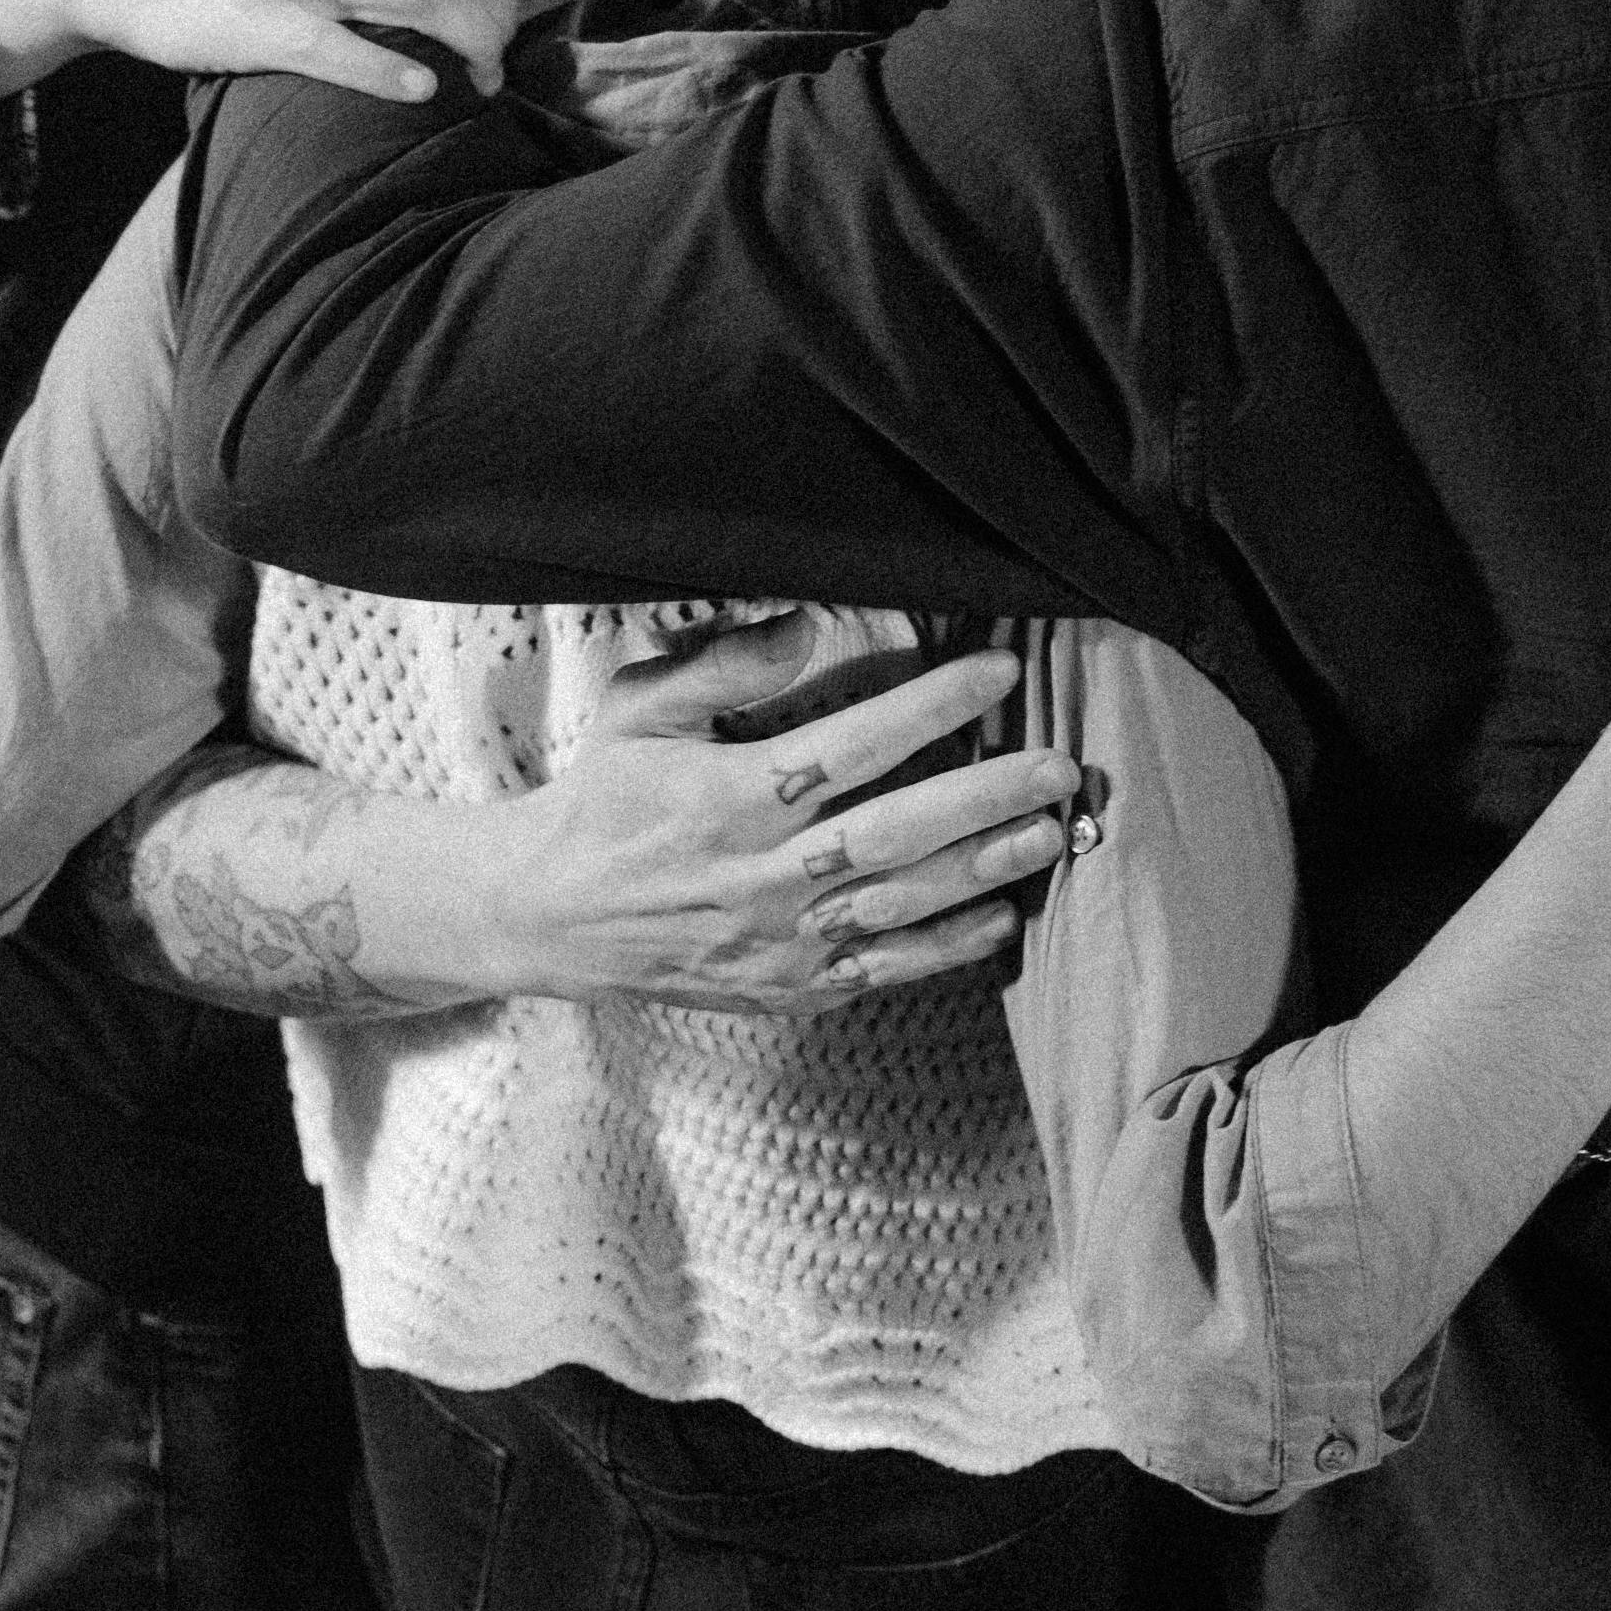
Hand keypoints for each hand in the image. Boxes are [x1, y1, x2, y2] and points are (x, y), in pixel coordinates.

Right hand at [481, 628, 1088, 1009]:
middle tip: (1058, 766)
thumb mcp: (640, 712)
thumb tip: (807, 622)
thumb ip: (724, 665)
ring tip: (1049, 834)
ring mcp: (779, 940)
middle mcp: (761, 874)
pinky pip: (882, 970)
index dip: (931, 707)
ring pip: (900, 904)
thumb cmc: (606, 799)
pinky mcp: (788, 988)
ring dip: (982, 870)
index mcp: (730, 796)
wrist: (551, 917)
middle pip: (895, 831)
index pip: (851, 745)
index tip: (998, 673)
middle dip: (986, 796)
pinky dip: (944, 949)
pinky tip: (998, 917)